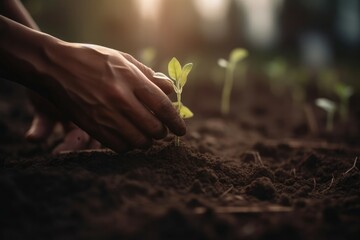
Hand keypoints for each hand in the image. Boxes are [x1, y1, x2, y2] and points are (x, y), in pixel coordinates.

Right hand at [33, 42, 185, 152]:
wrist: (54, 67)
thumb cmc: (92, 59)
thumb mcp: (122, 58)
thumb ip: (148, 75)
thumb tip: (169, 89)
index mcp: (131, 79)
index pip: (163, 106)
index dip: (176, 121)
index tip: (182, 130)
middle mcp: (120, 99)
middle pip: (154, 128)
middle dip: (162, 133)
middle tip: (162, 132)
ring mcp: (105, 115)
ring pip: (138, 141)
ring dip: (147, 142)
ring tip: (146, 136)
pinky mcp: (92, 127)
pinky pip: (119, 147)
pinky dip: (129, 146)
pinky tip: (128, 138)